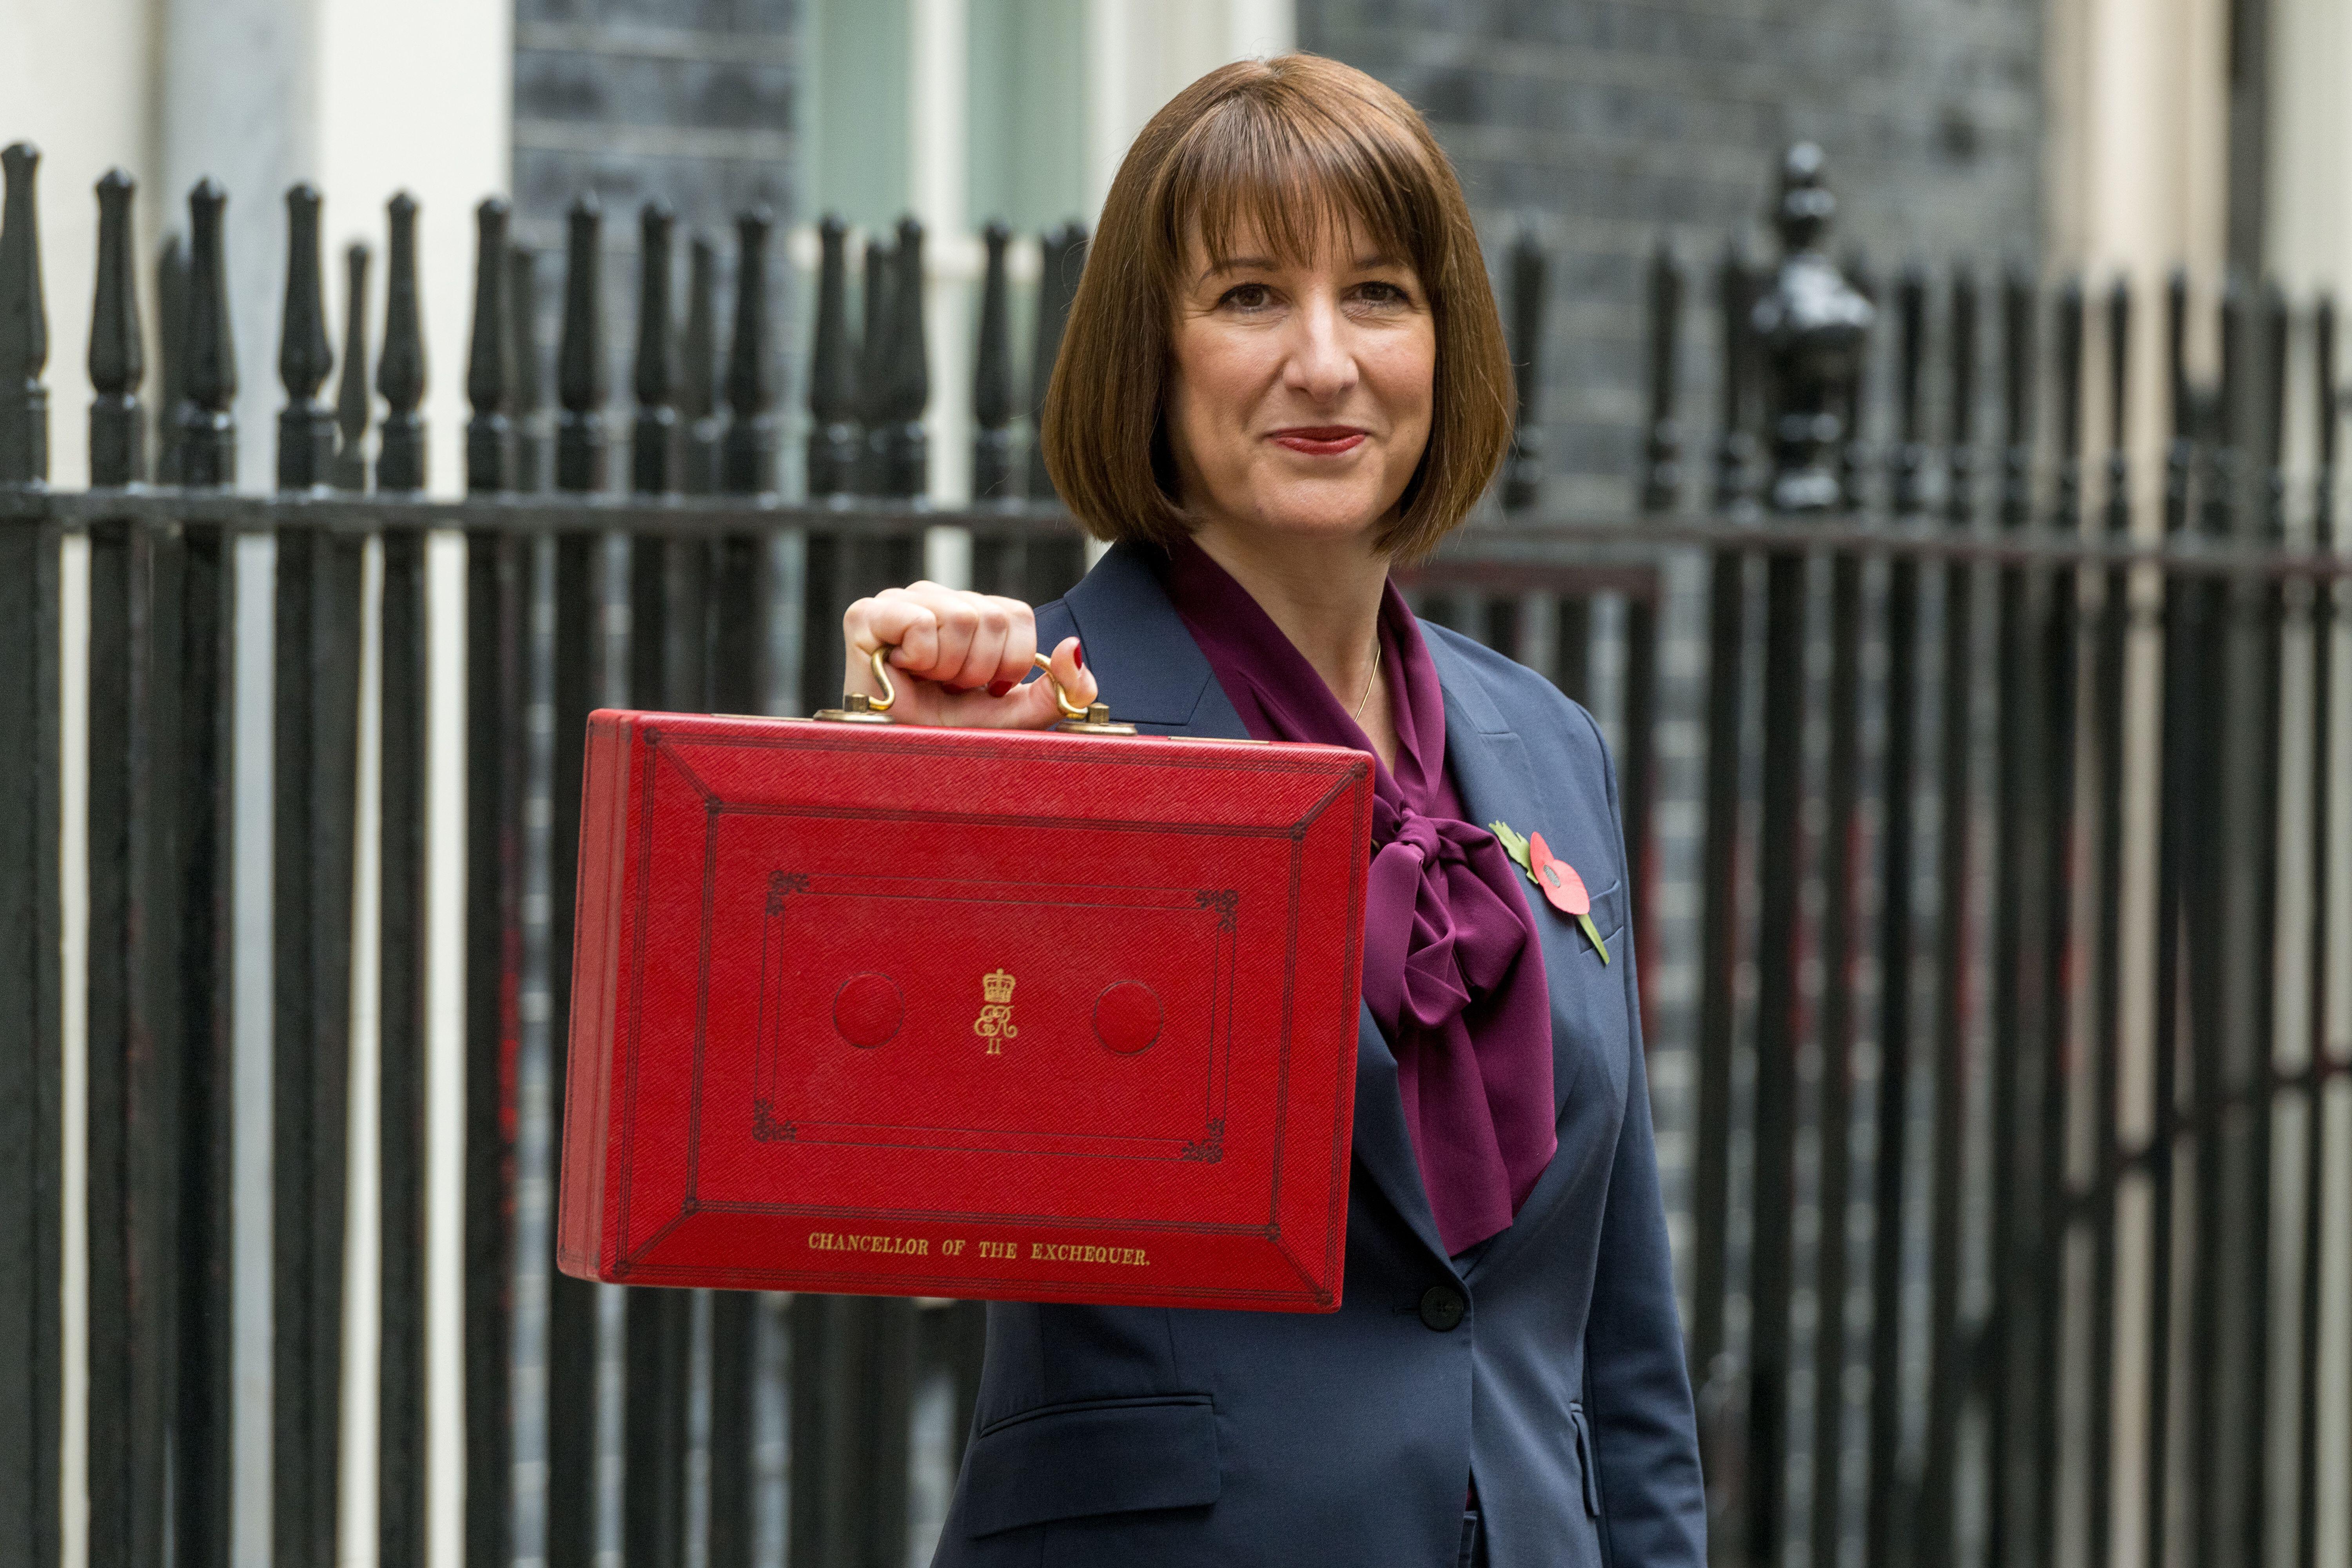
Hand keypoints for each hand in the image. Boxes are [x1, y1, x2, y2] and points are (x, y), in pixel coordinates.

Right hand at [840, 581, 1095, 728]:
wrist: (897, 760)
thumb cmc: (950, 735)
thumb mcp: (1016, 717)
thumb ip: (1058, 689)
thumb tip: (1075, 647)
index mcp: (971, 612)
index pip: (1017, 614)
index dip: (1010, 661)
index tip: (984, 689)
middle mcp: (936, 597)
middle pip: (993, 617)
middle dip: (979, 670)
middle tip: (950, 690)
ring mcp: (900, 601)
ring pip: (962, 618)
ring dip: (951, 668)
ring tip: (928, 683)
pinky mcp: (865, 615)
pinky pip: (921, 622)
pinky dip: (921, 658)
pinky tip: (903, 671)